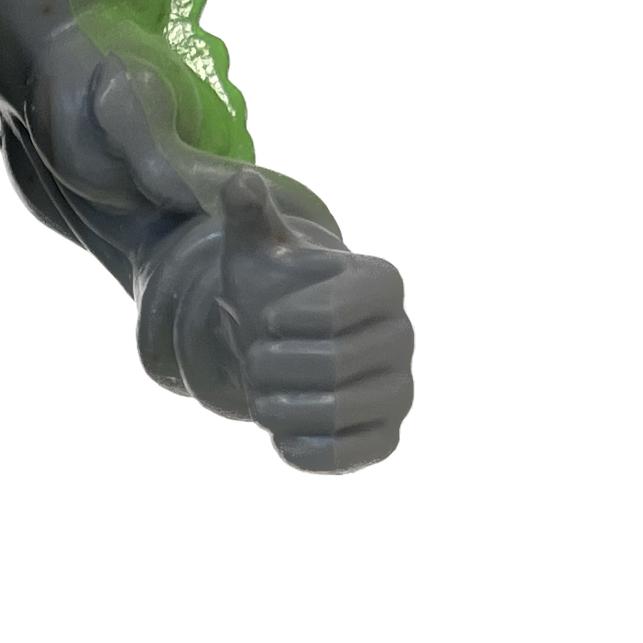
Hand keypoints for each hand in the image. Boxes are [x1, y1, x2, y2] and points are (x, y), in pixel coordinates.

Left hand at [219, 169, 415, 475]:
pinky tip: (285, 423)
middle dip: (272, 365)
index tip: (273, 316)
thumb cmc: (275, 293)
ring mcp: (399, 392)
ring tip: (271, 387)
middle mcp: (404, 336)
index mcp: (382, 281)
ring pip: (329, 415)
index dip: (282, 321)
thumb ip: (249, 218)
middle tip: (263, 356)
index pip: (332, 310)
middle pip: (329, 367)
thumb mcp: (257, 253)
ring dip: (275, 404)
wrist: (286, 347)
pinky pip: (333, 458)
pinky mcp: (383, 441)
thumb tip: (239, 185)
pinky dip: (292, 445)